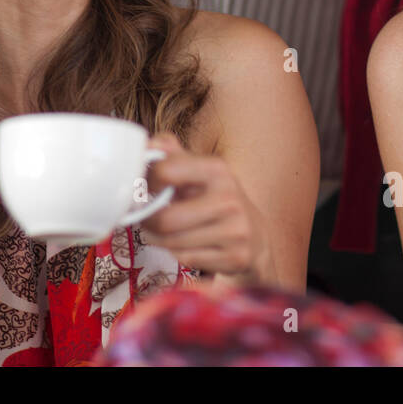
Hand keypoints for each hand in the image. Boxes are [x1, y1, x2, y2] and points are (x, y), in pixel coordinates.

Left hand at [138, 132, 267, 280]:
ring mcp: (235, 230)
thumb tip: (148, 144)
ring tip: (161, 232)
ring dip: (158, 239)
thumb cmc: (217, 199)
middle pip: (165, 219)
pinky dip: (177, 254)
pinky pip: (186, 259)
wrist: (257, 237)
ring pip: (172, 242)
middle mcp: (228, 198)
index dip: (147, 182)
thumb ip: (172, 154)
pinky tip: (184, 245)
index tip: (146, 188)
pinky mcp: (235, 257)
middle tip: (145, 219)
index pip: (165, 171)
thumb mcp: (200, 171)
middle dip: (148, 222)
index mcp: (217, 169)